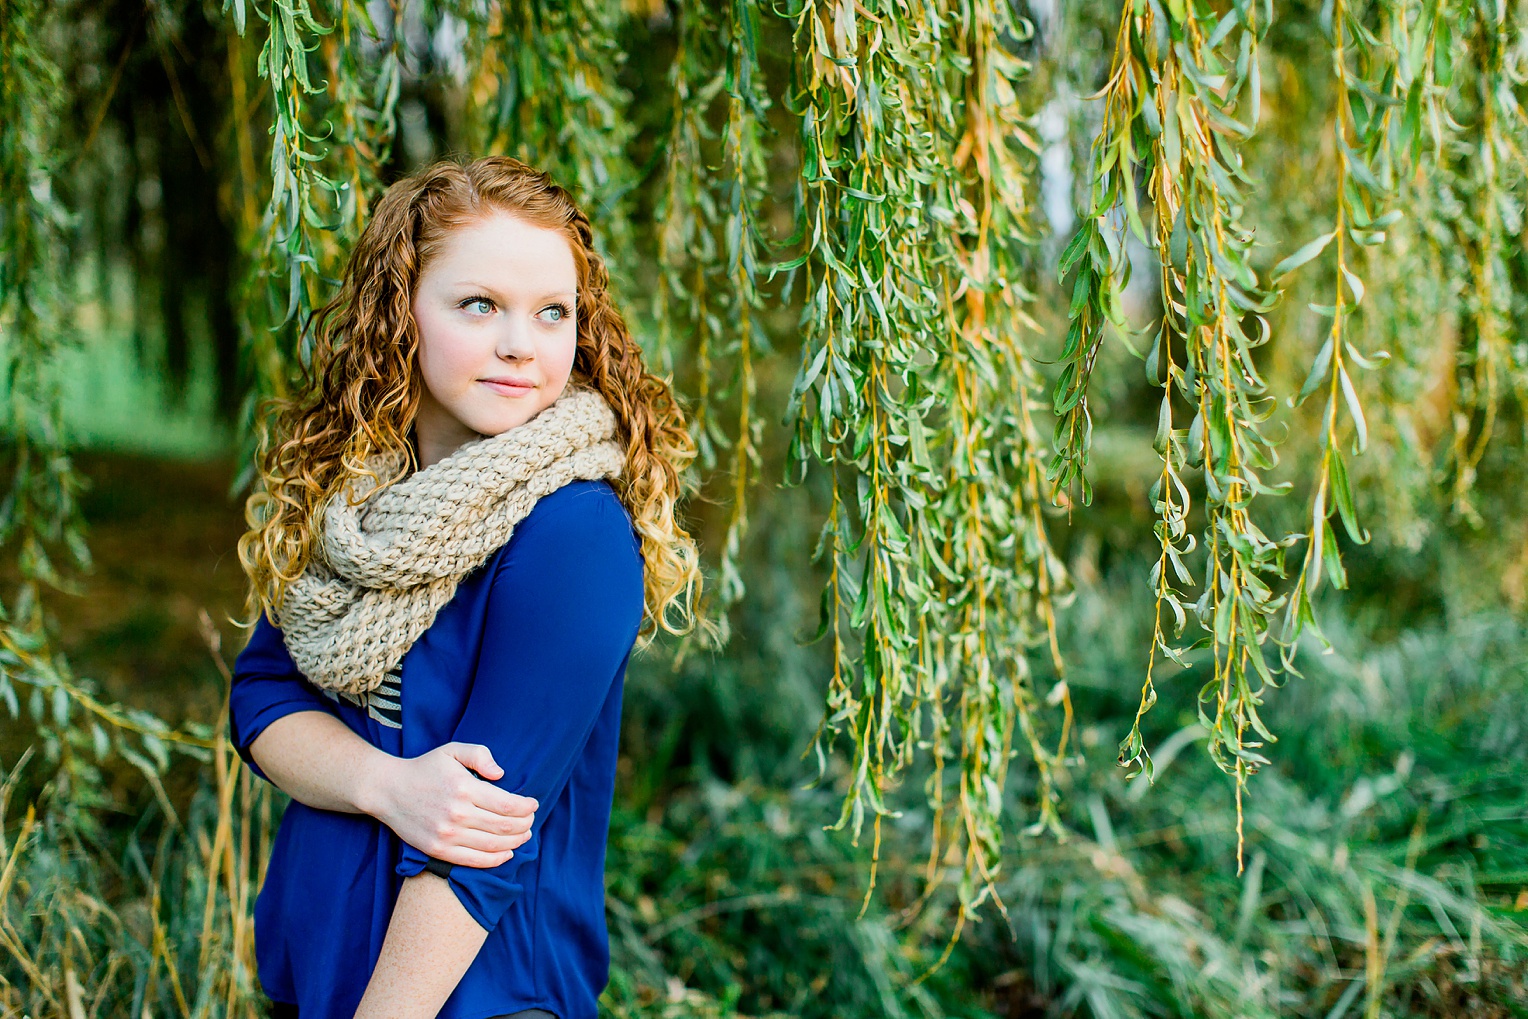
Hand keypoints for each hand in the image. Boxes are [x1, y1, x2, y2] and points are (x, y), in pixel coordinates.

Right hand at [367, 742, 536, 867]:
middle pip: (505, 827)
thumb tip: (501, 774)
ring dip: (516, 842)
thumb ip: (480, 755)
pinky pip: (474, 861)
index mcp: (464, 789)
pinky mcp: (438, 850)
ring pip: (493, 845)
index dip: (527, 807)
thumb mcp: (452, 751)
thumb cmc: (425, 768)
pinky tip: (507, 853)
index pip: (508, 804)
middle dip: (525, 824)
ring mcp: (447, 835)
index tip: (534, 804)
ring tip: (525, 836)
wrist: (389, 790)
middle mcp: (457, 814)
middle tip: (532, 820)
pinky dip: (496, 860)